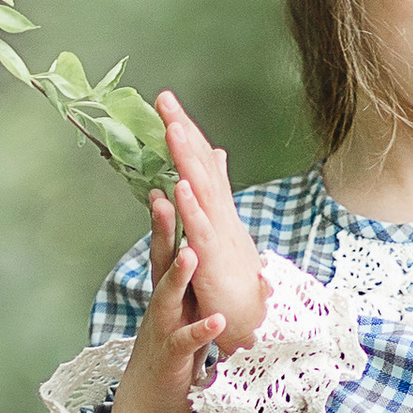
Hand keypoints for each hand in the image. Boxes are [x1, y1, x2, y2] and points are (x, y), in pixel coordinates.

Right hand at [107, 199, 225, 412]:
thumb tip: (192, 238)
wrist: (150, 399)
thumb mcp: (181, 305)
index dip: (167, 214)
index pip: (166, 244)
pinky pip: (187, 341)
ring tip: (191, 253)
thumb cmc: (173, 347)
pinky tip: (217, 321)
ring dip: (178, 274)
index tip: (170, 178)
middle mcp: (162, 303)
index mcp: (169, 288)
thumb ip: (186, 273)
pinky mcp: (173, 356)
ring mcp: (164, 328)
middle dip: (162, 229)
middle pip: (160, 260)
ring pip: (168, 297)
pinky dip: (201, 330)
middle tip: (165, 198)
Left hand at [155, 91, 266, 356]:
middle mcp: (219, 211)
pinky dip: (190, 207)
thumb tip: (213, 156)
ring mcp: (217, 231)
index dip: (184, 128)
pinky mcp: (213, 257)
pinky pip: (200, 228)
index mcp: (216, 204)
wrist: (247, 314)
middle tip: (164, 98)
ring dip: (188, 157)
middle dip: (183, 129)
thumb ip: (213, 191)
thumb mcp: (219, 226)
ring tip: (172, 128)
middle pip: (200, 162)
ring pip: (201, 188)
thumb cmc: (232, 272)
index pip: (199, 158)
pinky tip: (178, 186)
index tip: (166, 101)